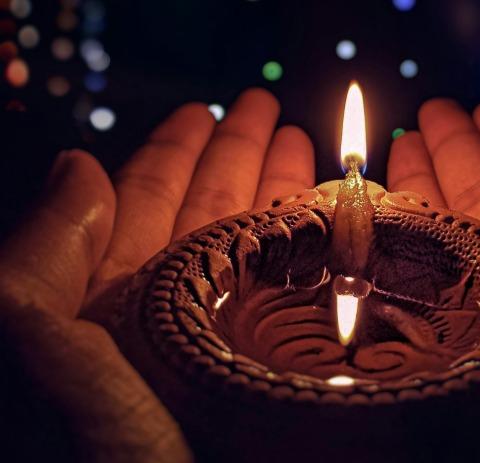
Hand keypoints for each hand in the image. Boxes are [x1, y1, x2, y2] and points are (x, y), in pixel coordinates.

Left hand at [0, 89, 315, 461]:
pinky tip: (340, 226)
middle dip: (242, 161)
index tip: (208, 109)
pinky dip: (321, 260)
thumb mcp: (34, 348)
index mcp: (111, 306)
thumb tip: (78, 163)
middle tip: (275, 113)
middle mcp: (174, 322)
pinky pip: (302, 302)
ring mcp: (232, 348)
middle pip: (214, 220)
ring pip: (263, 256)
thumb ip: (45, 254)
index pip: (146, 204)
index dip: (176, 152)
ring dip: (285, 200)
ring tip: (311, 153)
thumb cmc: (91, 457)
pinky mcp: (279, 377)